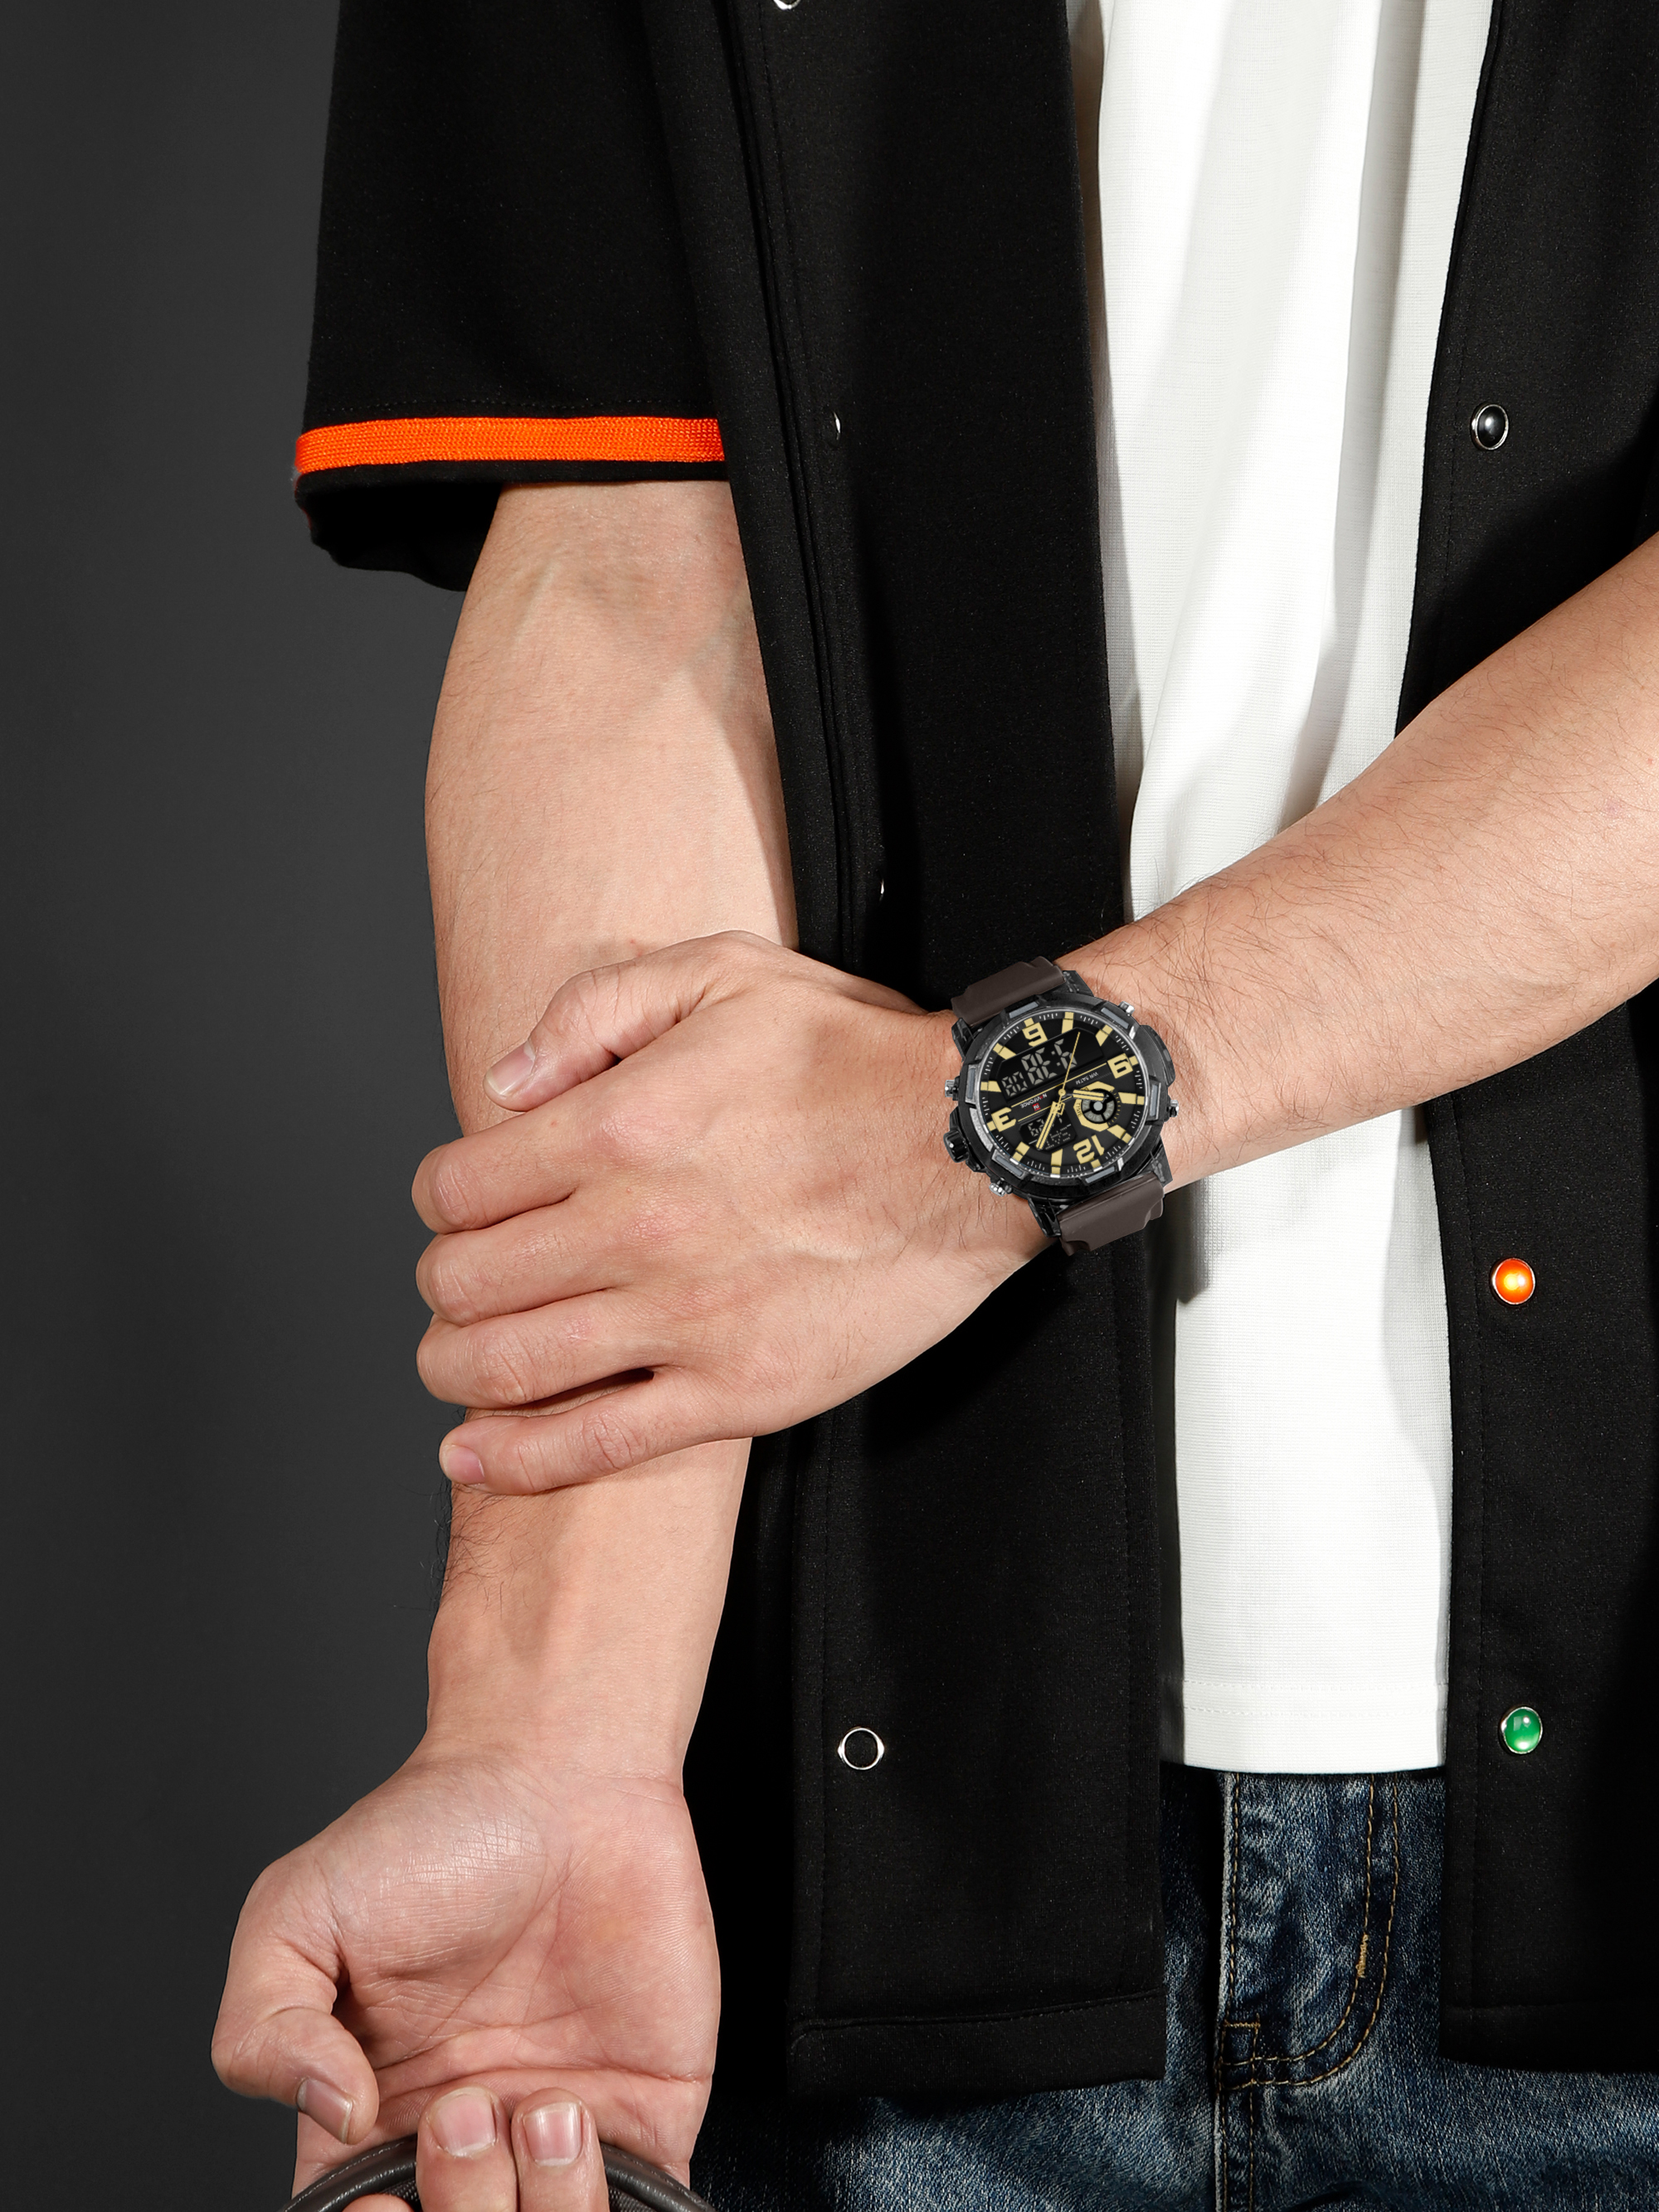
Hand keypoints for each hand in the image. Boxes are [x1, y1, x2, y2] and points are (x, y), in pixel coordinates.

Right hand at [213, 1734, 715, 2209]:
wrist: (561, 1770)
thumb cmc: (433, 1829)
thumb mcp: (297, 1912)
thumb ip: (267, 2028)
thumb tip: (332, 2114)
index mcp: (370, 2118)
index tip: (376, 2197)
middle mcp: (466, 2143)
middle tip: (461, 2110)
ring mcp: (555, 2136)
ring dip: (537, 2209)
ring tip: (541, 2102)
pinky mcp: (645, 2114)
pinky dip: (621, 2211)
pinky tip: (586, 2113)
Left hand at [411, 933, 1043, 1494]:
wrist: (980, 1145)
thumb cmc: (858, 1058)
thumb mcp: (724, 973)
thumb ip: (595, 1010)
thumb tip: (504, 1081)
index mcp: (618, 1127)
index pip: (460, 1187)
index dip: (438, 1200)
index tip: (456, 1208)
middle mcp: (635, 1229)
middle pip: (465, 1283)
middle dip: (441, 1286)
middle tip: (456, 1285)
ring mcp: (684, 1320)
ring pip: (508, 1369)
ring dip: (453, 1370)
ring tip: (452, 1363)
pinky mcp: (737, 1390)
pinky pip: (598, 1447)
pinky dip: (517, 1460)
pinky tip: (474, 1456)